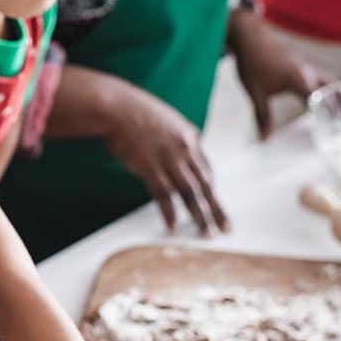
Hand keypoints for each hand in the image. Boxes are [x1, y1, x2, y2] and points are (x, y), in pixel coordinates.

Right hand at [103, 79, 228, 236]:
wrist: (114, 106)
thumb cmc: (131, 109)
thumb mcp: (161, 118)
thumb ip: (171, 137)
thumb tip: (168, 150)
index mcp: (188, 136)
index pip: (206, 168)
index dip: (211, 188)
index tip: (215, 203)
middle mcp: (184, 149)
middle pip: (205, 184)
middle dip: (216, 208)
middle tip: (225, 228)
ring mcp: (169, 159)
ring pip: (191, 193)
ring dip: (200, 216)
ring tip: (207, 234)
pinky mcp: (150, 167)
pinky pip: (164, 195)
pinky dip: (169, 213)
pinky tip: (174, 227)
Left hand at [228, 6, 327, 138]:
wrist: (248, 37)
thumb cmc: (252, 65)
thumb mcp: (256, 94)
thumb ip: (262, 118)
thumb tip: (264, 140)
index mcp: (300, 81)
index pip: (324, 101)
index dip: (335, 113)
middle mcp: (308, 71)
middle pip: (332, 89)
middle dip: (340, 103)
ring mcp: (304, 64)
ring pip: (326, 79)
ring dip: (332, 93)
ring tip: (338, 108)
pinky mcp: (299, 61)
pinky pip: (317, 74)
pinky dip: (322, 85)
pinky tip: (318, 92)